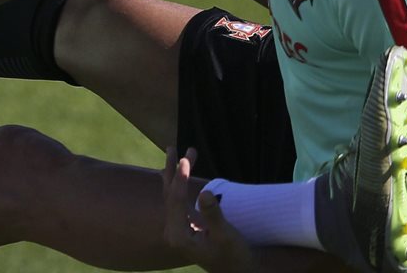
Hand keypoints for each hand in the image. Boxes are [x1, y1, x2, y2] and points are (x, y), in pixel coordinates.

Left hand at [163, 148, 256, 272]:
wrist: (237, 271)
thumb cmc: (233, 254)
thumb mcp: (225, 235)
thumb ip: (213, 215)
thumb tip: (205, 192)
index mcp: (179, 235)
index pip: (176, 201)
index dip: (180, 179)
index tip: (186, 159)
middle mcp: (174, 231)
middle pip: (169, 194)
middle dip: (173, 170)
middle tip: (173, 147)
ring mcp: (178, 229)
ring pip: (171, 195)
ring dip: (174, 174)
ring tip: (173, 150)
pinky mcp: (185, 226)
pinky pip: (177, 200)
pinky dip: (177, 184)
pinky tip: (174, 173)